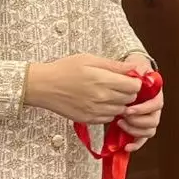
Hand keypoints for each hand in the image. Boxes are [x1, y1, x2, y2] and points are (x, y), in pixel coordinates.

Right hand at [24, 54, 142, 123]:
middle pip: (129, 99)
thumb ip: (115, 66)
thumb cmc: (65, 69)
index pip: (134, 87)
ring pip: (120, 110)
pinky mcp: (87, 119)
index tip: (128, 79)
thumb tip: (135, 68)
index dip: (134, 82)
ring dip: (120, 103)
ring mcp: (94, 111)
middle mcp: (101, 98)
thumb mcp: (90, 60)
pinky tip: (100, 103)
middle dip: (128, 92)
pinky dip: (109, 112)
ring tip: (109, 94)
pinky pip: (108, 119)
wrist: (42, 86)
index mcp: (103, 80)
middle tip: (119, 85)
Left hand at [119, 53, 162, 151]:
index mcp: (156, 95)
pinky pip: (143, 140)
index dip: (143, 109)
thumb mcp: (136, 69)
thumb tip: (138, 70)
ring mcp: (149, 119)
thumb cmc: (133, 75)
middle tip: (122, 117)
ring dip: (134, 131)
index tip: (128, 109)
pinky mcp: (141, 128)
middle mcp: (155, 109)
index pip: (156, 105)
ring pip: (149, 131)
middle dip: (136, 121)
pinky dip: (136, 145)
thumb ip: (138, 69)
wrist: (132, 79)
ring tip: (120, 125)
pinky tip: (126, 147)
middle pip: (153, 121)